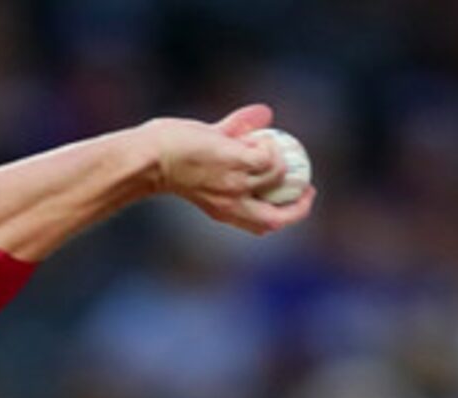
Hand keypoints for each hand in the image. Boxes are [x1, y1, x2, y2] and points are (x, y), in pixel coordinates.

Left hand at [151, 105, 317, 234]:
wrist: (150, 158)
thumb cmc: (171, 155)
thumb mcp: (207, 152)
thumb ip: (235, 131)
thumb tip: (265, 112)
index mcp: (226, 211)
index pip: (264, 224)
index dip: (286, 217)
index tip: (297, 201)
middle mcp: (233, 203)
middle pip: (278, 218)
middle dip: (300, 208)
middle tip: (308, 189)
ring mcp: (236, 183)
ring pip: (277, 176)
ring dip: (282, 160)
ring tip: (267, 144)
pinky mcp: (236, 162)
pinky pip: (268, 156)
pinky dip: (270, 145)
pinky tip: (260, 136)